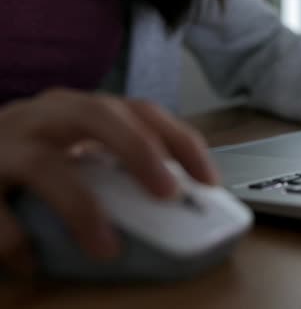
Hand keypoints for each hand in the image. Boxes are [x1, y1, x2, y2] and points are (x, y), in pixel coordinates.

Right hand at [0, 89, 218, 274]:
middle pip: (96, 116)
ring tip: (106, 248)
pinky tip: (32, 261)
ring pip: (44, 165)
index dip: (180, 141)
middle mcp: (47, 116)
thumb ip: (118, 168)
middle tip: (166, 194)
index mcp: (82, 110)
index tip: (209, 180)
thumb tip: (174, 205)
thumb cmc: (33, 156)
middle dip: (137, 152)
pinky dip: (16, 239)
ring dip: (81, 208)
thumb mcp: (80, 152)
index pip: (141, 111)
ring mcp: (6, 143)